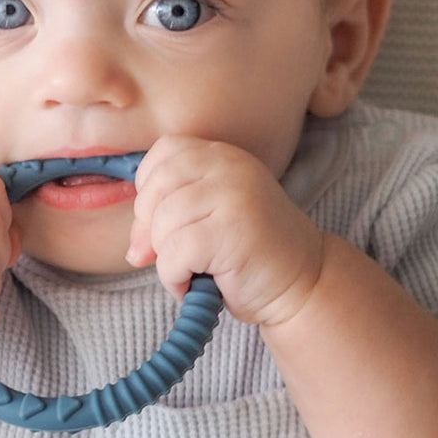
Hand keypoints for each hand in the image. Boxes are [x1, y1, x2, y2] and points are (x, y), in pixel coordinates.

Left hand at [127, 136, 324, 325]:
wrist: (304, 283)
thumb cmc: (252, 255)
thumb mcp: (211, 218)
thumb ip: (171, 214)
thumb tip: (133, 249)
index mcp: (224, 156)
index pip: (163, 152)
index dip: (150, 189)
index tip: (164, 222)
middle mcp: (230, 167)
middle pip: (155, 187)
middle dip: (151, 229)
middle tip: (173, 256)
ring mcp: (232, 196)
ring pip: (161, 225)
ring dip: (166, 260)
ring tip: (193, 272)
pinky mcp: (230, 230)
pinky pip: (173, 254)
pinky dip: (175, 279)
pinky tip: (197, 285)